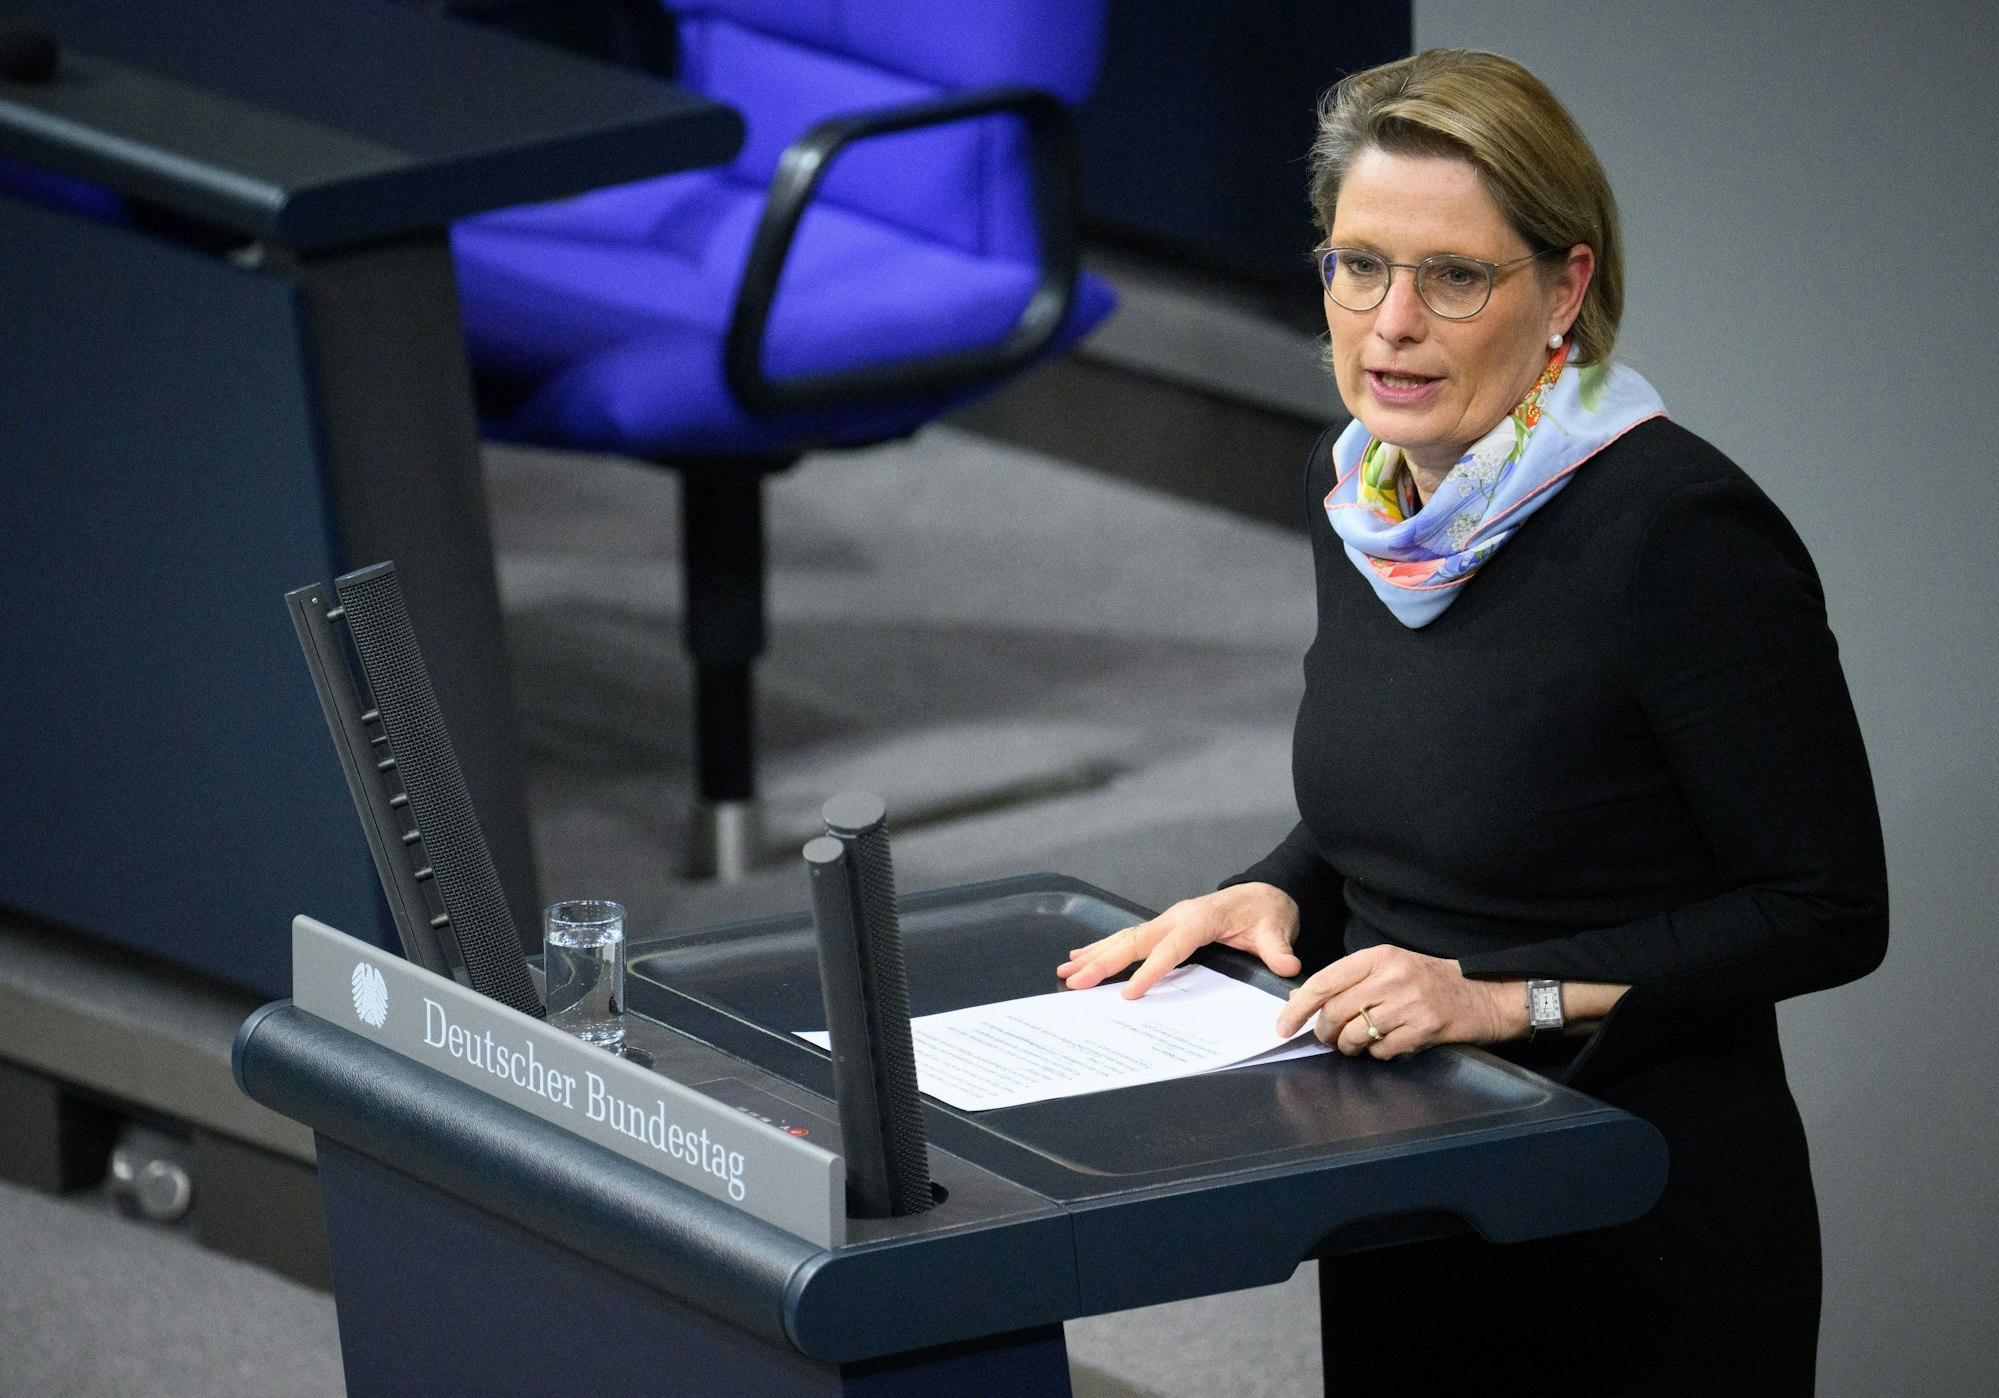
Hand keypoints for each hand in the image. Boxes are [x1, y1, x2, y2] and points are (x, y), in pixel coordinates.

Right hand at [1056, 883, 1301, 998]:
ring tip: (1066, 971)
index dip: (1150, 971)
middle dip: (1103, 962)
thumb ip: (1278, 948)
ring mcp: (1167, 920)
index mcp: (1200, 918)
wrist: (1263, 893)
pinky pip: (1129, 938)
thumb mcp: (1277, 928)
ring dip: (1094, 955)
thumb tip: (1288, 966)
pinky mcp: (1164, 927)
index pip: (1171, 948)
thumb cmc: (1267, 911)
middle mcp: (1177, 917)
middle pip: (1134, 941)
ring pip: (1125, 938)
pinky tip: (1081, 957)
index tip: (1129, 994)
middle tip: (1075, 981)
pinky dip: (1103, 948)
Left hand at [1272, 945, 1518, 1058]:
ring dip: (1349, 1047)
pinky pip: (1382, 1049)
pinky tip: (1387, 1045)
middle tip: (1327, 1039)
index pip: (1324, 982)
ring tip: (1356, 1045)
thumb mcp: (1390, 967)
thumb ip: (1350, 980)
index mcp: (1379, 956)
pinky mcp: (1424, 1028)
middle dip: (1324, 1032)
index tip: (1283, 1026)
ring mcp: (1410, 1002)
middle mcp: (1392, 976)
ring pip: (1355, 1034)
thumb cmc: (1430, 981)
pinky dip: (1377, 1053)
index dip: (1298, 1007)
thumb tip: (1304, 1000)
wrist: (1483, 995)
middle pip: (1335, 1012)